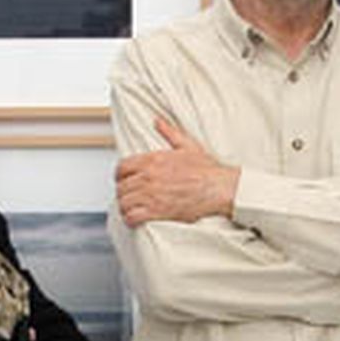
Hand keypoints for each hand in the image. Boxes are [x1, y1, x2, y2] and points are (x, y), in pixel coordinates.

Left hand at [115, 117, 239, 227]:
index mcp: (153, 160)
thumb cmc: (207, 170)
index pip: (122, 167)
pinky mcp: (157, 211)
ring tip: (129, 208)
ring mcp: (151, 194)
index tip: (124, 180)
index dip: (120, 175)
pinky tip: (133, 219)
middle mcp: (149, 176)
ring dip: (125, 206)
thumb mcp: (188, 145)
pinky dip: (130, 219)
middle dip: (123, 192)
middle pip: (121, 186)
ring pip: (124, 202)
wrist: (218, 188)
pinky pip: (132, 217)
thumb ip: (169, 132)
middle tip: (128, 196)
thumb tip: (158, 121)